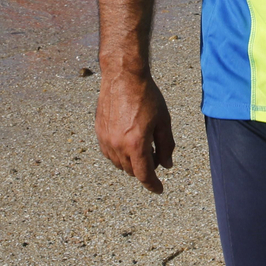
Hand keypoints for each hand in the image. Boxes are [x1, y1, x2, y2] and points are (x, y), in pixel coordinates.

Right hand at [95, 70, 174, 193]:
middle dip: (145, 169)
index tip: (159, 189)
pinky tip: (128, 142)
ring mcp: (106, 139)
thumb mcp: (164, 121)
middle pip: (132, 171)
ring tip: (143, 145)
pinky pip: (109, 153)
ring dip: (131, 162)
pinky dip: (119, 154)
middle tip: (156, 157)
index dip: (153, 185)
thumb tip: (166, 165)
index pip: (144, 175)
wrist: (123, 76)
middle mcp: (118, 145)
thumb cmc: (147, 96)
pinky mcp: (99, 132)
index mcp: (136, 144)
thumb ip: (166, 145)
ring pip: (119, 164)